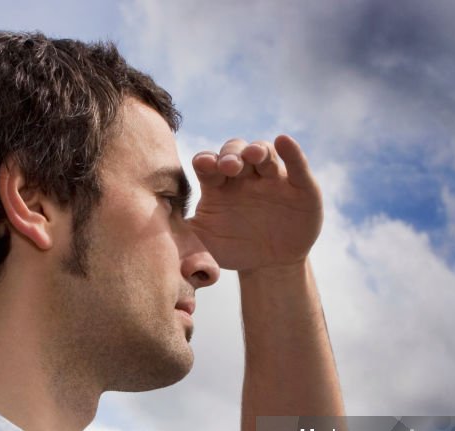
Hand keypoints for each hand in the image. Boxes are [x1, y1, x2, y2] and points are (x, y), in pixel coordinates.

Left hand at [188, 135, 322, 272]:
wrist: (270, 265)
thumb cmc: (233, 249)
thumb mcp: (205, 246)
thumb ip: (183, 239)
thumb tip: (154, 239)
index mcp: (217, 185)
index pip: (208, 165)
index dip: (206, 162)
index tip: (203, 165)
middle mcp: (244, 176)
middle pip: (235, 153)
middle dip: (231, 155)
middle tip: (227, 165)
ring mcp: (272, 178)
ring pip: (264, 153)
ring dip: (257, 150)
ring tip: (253, 155)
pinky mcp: (300, 186)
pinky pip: (297, 165)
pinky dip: (292, 152)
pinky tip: (285, 141)